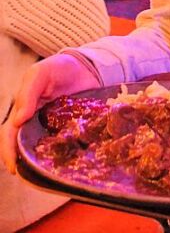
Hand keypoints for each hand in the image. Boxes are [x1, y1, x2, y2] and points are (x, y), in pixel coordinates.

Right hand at [1, 53, 100, 172]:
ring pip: (44, 147)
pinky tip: (69, 163)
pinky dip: (65, 153)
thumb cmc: (59, 68)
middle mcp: (36, 121)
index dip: (8, 150)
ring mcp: (54, 125)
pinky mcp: (72, 126)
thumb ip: (28, 94)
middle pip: (25, 145)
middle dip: (24, 162)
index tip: (12, 166)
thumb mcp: (39, 74)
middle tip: (28, 178)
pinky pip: (66, 142)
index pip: (11, 133)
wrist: (87, 65)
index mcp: (23, 110)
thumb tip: (19, 120)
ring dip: (43, 161)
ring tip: (46, 177)